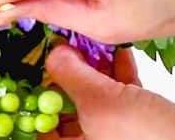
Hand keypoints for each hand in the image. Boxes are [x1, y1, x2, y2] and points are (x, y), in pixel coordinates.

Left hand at [39, 45, 174, 139]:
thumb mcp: (102, 104)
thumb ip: (72, 76)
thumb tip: (54, 53)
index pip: (38, 121)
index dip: (35, 89)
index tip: (37, 61)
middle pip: (65, 104)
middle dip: (67, 73)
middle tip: (65, 46)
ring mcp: (112, 134)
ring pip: (93, 97)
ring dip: (93, 68)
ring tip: (91, 44)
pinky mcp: (139, 125)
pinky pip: (120, 96)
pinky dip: (118, 73)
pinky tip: (119, 53)